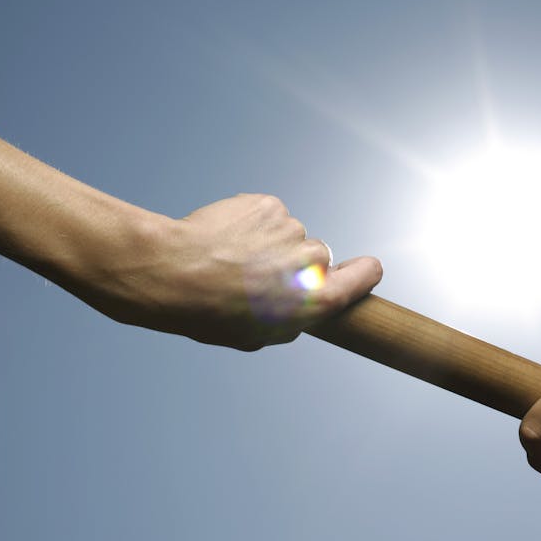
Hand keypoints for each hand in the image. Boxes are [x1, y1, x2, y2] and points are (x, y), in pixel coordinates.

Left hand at [87, 193, 382, 349]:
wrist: (172, 273)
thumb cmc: (211, 313)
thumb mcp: (258, 335)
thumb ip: (292, 318)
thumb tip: (300, 308)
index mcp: (318, 297)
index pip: (368, 273)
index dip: (362, 272)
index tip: (356, 273)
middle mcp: (312, 259)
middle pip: (318, 256)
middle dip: (295, 263)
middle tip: (256, 276)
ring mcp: (290, 228)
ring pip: (287, 234)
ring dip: (266, 242)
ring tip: (230, 259)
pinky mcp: (267, 204)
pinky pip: (266, 214)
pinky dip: (249, 223)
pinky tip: (223, 238)